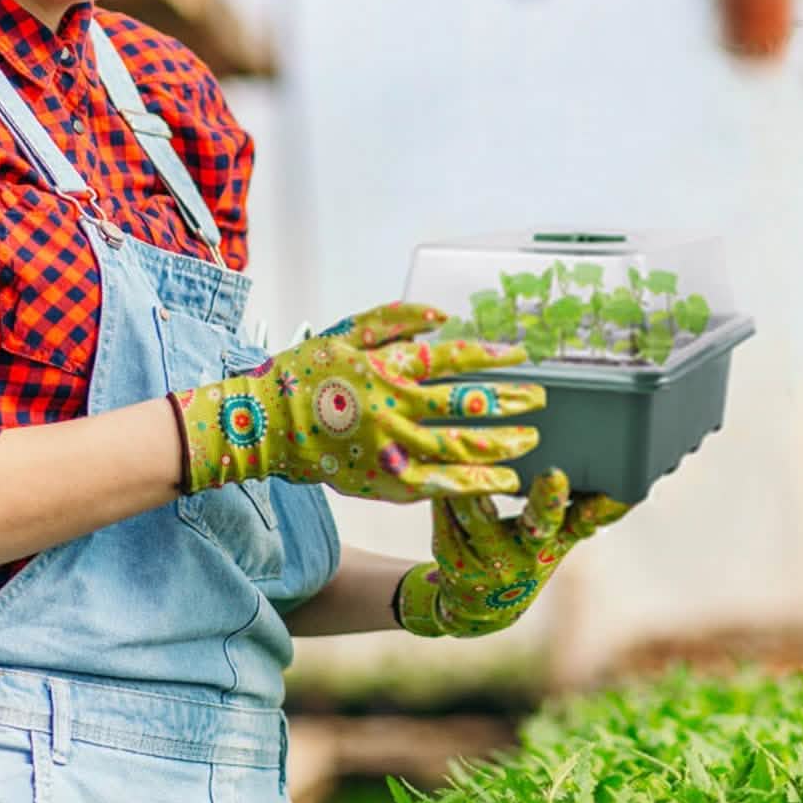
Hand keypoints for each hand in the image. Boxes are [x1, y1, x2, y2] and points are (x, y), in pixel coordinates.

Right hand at [170, 302, 546, 503]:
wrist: (262, 426)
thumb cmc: (303, 374)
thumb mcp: (343, 332)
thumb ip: (393, 320)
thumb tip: (442, 315)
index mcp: (386, 368)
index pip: (451, 359)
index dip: (490, 357)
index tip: (521, 356)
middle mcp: (392, 409)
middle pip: (464, 408)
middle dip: (508, 403)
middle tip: (540, 402)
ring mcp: (388, 449)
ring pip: (457, 450)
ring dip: (499, 446)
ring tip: (530, 443)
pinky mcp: (380, 482)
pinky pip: (436, 487)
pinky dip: (471, 485)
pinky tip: (500, 483)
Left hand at [395, 468, 631, 637]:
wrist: (482, 609)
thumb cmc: (527, 554)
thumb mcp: (558, 539)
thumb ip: (586, 511)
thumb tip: (631, 486)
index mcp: (556, 542)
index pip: (578, 520)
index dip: (588, 504)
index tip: (565, 475)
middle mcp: (528, 556)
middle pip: (534, 523)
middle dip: (540, 498)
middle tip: (538, 471)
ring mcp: (490, 563)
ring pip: (478, 516)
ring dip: (472, 485)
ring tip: (465, 453)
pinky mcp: (454, 561)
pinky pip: (445, 520)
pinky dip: (442, 496)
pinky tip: (435, 472)